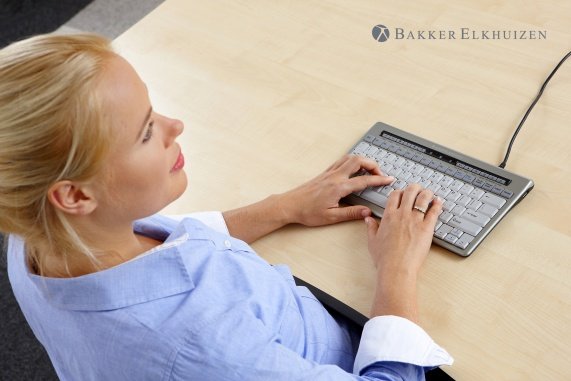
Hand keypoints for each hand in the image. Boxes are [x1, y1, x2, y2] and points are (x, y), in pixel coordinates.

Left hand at [278, 154, 393, 225]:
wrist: (289, 205)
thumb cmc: (307, 212)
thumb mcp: (331, 217)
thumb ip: (351, 213)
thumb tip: (367, 212)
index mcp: (338, 187)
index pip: (364, 180)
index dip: (379, 180)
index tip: (389, 180)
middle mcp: (335, 177)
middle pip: (358, 161)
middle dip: (373, 165)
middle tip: (381, 174)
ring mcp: (329, 173)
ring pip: (350, 158)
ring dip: (363, 161)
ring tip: (370, 170)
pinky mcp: (324, 173)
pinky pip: (341, 161)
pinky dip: (352, 161)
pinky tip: (354, 169)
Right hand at [365, 184, 442, 320]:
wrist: (396, 268)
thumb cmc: (384, 258)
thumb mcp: (372, 241)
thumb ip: (371, 227)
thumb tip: (368, 219)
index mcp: (388, 216)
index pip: (395, 195)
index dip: (400, 191)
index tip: (403, 193)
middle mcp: (402, 214)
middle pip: (410, 192)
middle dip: (415, 188)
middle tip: (418, 189)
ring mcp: (415, 220)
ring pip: (423, 198)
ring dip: (427, 193)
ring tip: (429, 193)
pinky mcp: (427, 228)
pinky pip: (434, 212)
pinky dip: (438, 205)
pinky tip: (439, 202)